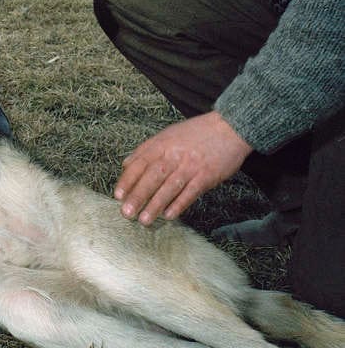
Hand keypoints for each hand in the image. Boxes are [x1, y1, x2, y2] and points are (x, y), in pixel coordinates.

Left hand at [112, 112, 252, 224]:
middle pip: (152, 177)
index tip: (118, 195)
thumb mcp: (167, 135)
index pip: (139, 163)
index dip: (127, 180)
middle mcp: (174, 155)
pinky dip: (179, 205)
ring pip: (169, 187)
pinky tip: (169, 215)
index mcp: (161, 144)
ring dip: (155, 205)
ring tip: (144, 220)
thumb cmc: (195, 133)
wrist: (229, 127)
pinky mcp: (207, 176)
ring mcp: (191, 166)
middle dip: (137, 196)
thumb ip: (146, 150)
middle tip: (126, 213)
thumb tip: (126, 165)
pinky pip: (190, 193)